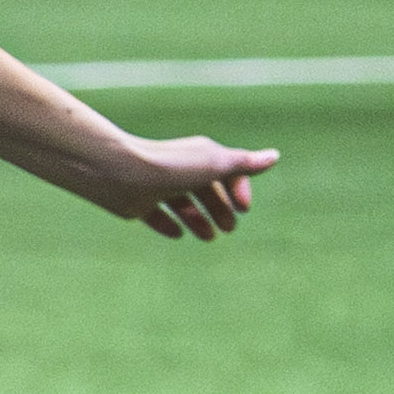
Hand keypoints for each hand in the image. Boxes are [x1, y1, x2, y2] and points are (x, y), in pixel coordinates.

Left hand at [80, 133, 278, 241]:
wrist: (119, 174)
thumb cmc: (170, 167)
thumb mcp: (214, 166)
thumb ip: (243, 164)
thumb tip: (274, 156)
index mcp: (199, 156)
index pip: (227, 172)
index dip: (238, 189)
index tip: (243, 209)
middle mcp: (179, 169)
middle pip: (205, 190)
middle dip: (220, 208)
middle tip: (229, 229)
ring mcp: (157, 185)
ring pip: (182, 203)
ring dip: (198, 220)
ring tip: (208, 237)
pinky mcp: (137, 202)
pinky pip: (156, 214)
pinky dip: (168, 224)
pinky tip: (177, 235)